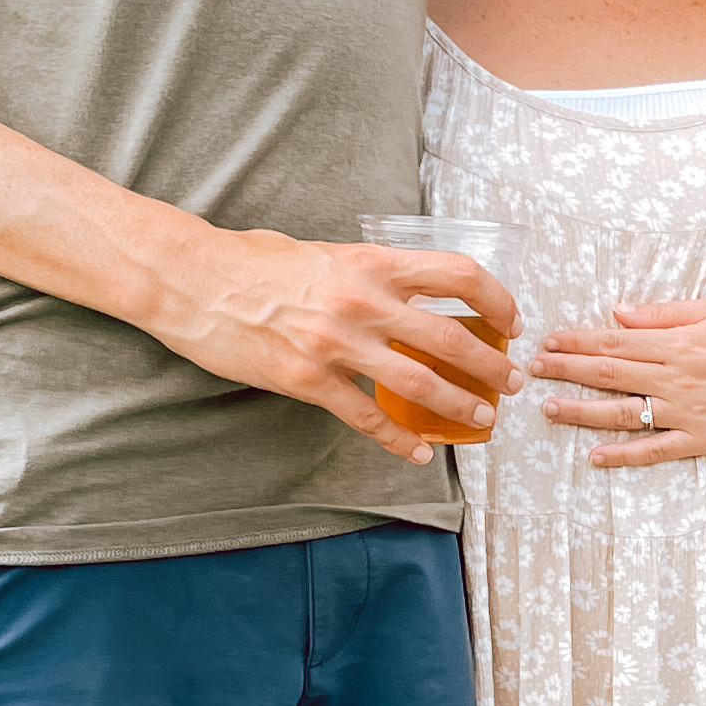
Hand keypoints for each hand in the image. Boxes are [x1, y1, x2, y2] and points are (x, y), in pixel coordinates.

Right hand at [139, 221, 520, 463]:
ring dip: (460, 406)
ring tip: (480, 419)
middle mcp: (363, 301)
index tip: (511, 321)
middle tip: (510, 384)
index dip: (497, 300)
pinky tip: (418, 452)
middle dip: (493, 367)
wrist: (194, 282)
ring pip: (420, 384)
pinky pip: (367, 418)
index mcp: (372, 263)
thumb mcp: (324, 252)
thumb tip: (405, 289)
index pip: (459, 275)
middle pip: (453, 339)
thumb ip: (368, 272)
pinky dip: (400, 440)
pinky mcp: (308, 380)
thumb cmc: (254, 262)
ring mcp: (337, 344)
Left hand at [532, 299, 705, 465]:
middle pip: (610, 375)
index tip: (548, 341)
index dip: (577, 342)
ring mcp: (688, 412)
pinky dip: (624, 455)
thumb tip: (618, 314)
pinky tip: (595, 457)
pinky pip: (655, 450)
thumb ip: (663, 314)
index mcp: (678, 343)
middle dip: (567, 371)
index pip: (615, 342)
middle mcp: (677, 378)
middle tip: (534, 370)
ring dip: (583, 412)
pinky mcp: (701, 439)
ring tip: (550, 409)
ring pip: (624, 413)